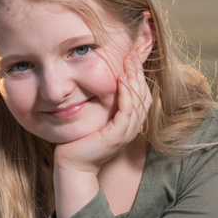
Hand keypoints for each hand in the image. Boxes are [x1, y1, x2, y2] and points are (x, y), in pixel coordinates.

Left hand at [53, 43, 152, 178]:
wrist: (74, 164)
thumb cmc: (81, 142)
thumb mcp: (97, 119)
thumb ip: (105, 106)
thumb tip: (104, 85)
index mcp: (130, 123)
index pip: (142, 95)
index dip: (139, 75)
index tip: (133, 56)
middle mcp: (132, 127)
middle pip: (144, 95)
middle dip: (139, 72)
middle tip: (134, 52)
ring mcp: (126, 132)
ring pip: (138, 101)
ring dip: (134, 79)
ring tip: (129, 62)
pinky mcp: (117, 136)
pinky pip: (127, 111)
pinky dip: (126, 95)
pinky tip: (121, 81)